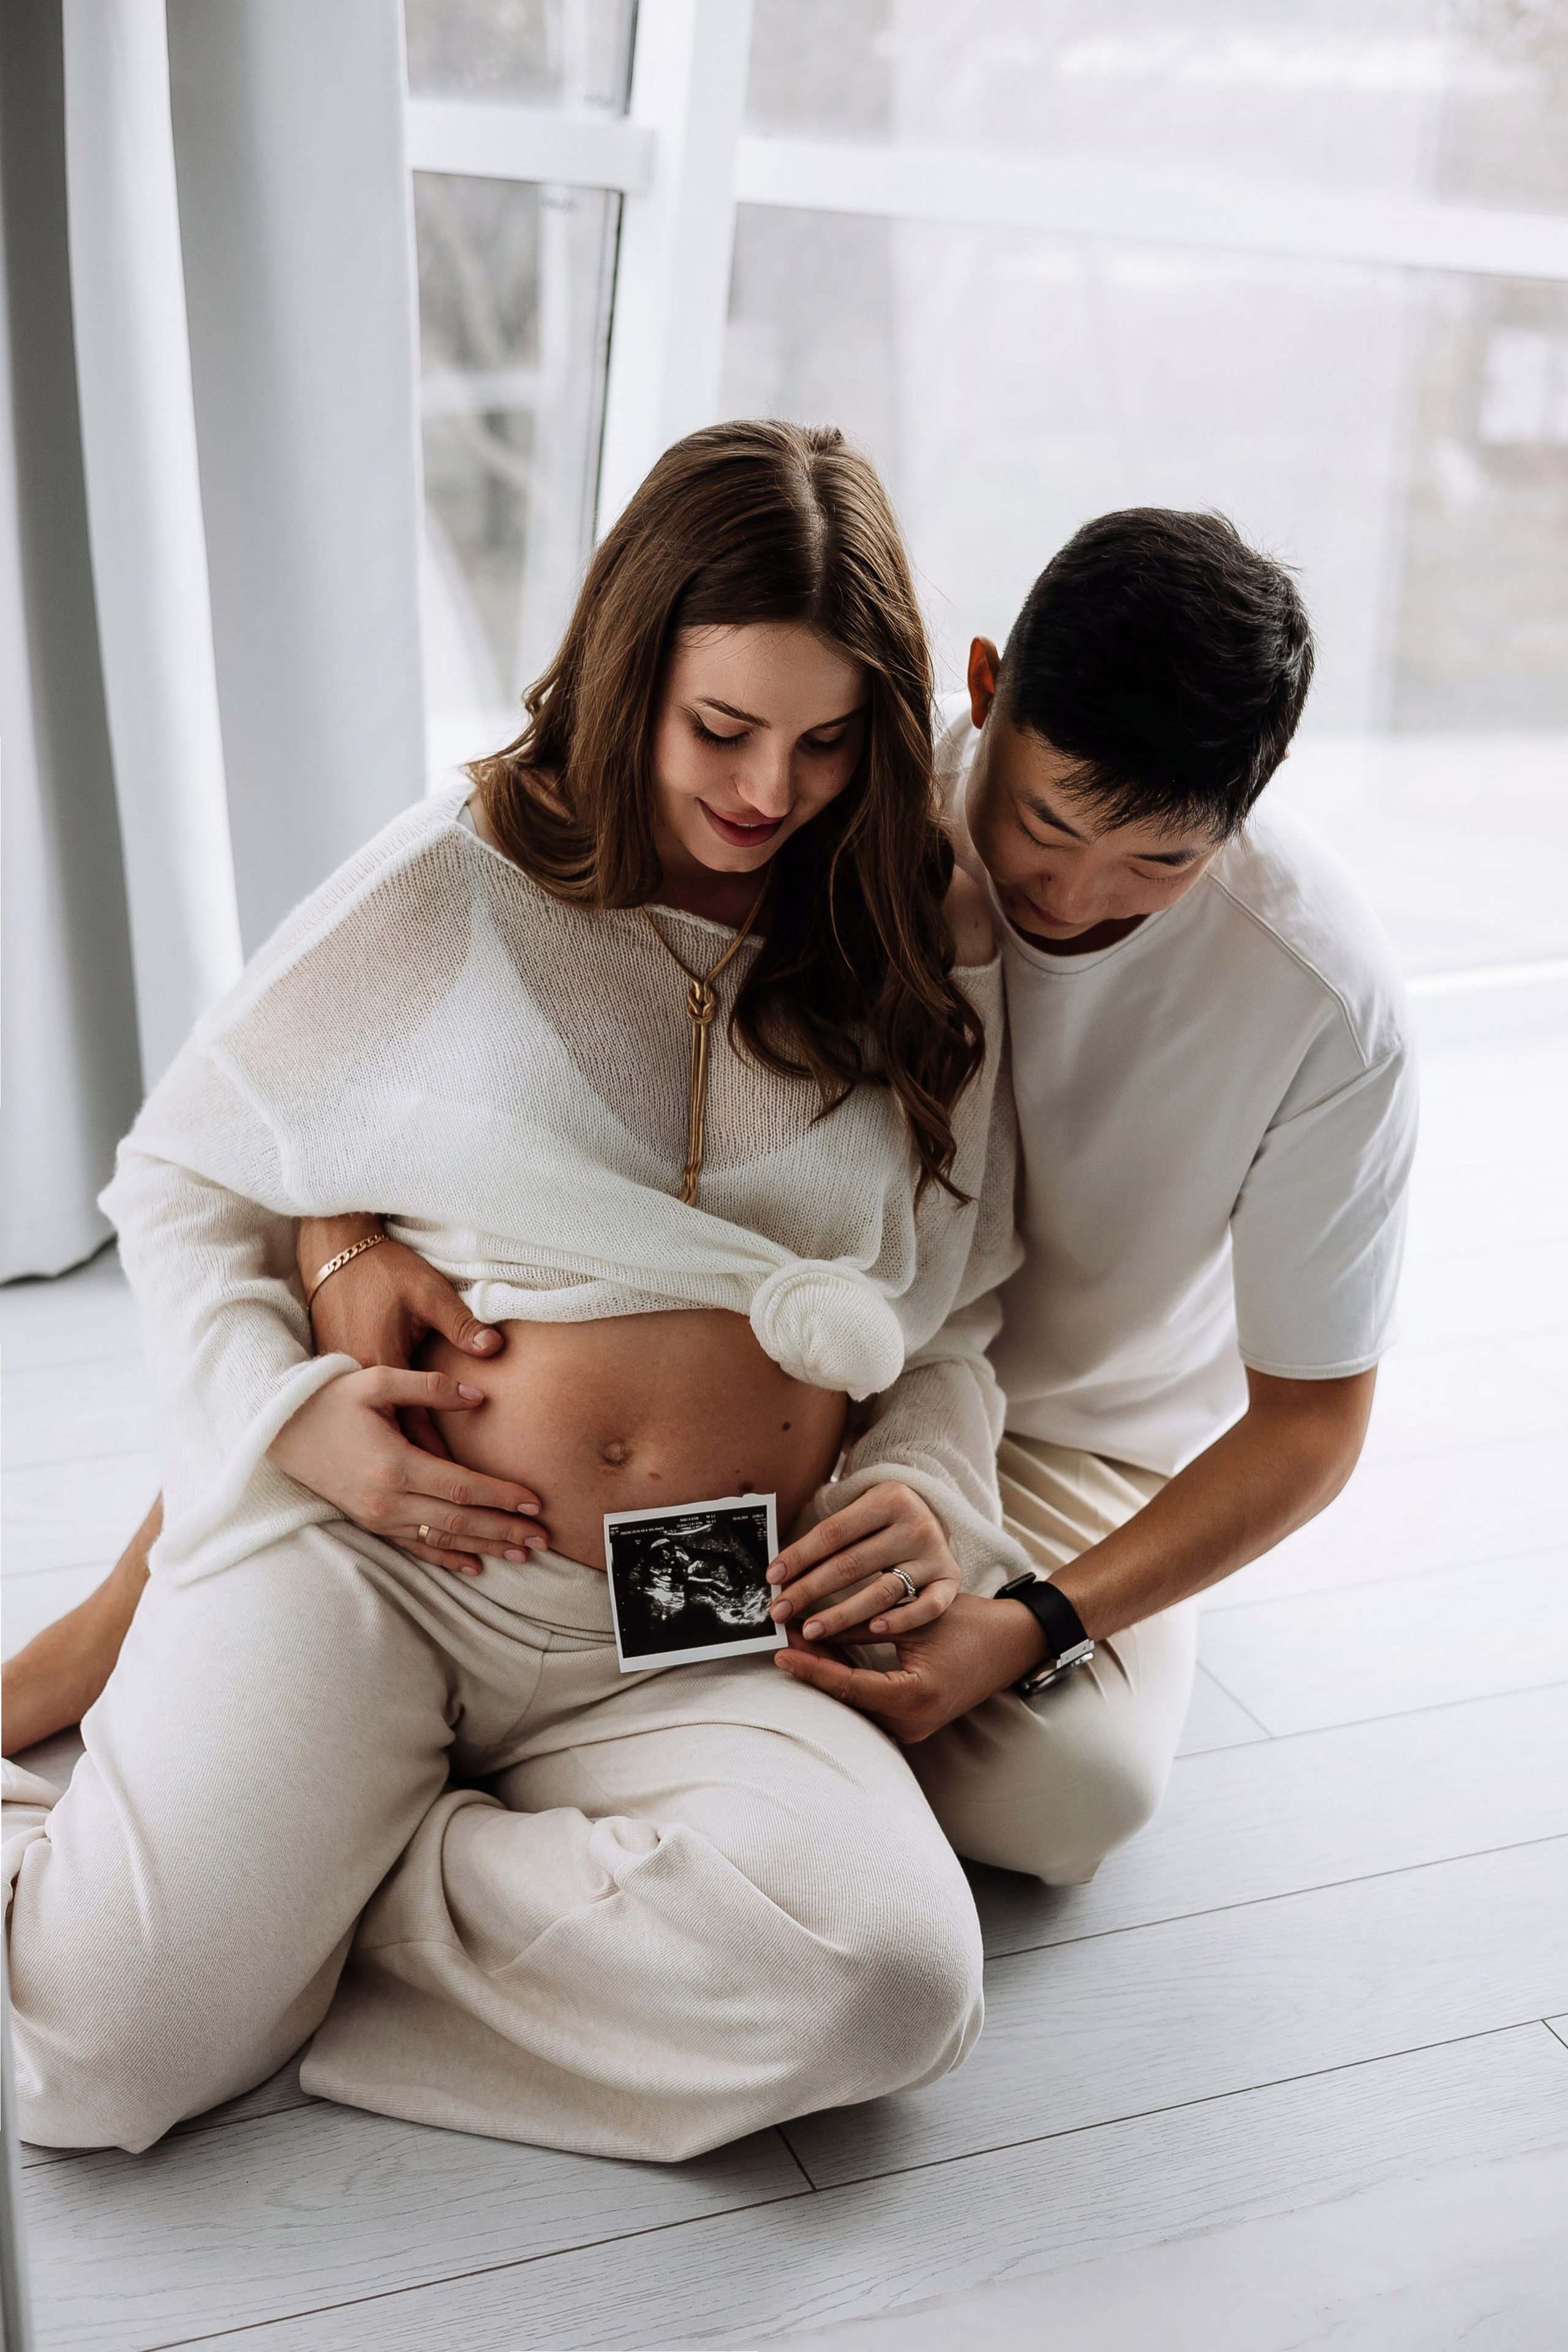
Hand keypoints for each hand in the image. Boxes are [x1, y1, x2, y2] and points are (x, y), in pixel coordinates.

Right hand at [269, 1366, 548, 1574]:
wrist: (282, 1431)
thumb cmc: (332, 1399)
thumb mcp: (377, 1381)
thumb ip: (430, 1386)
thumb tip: (478, 1396)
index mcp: (394, 1463)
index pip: (461, 1486)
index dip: (500, 1496)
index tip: (534, 1501)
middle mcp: (387, 1499)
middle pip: (458, 1520)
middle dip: (504, 1530)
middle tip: (543, 1538)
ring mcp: (379, 1517)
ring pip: (442, 1539)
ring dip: (485, 1547)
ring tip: (523, 1554)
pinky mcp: (372, 1524)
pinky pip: (417, 1548)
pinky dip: (448, 1558)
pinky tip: (475, 1565)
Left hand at [766, 1482, 960, 1641]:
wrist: (936, 1515)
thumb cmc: (884, 1519)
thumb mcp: (862, 1511)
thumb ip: (828, 1538)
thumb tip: (780, 1572)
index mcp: (890, 1499)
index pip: (834, 1532)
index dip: (800, 1556)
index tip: (773, 1578)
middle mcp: (916, 1526)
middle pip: (852, 1563)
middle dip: (810, 1590)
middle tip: (780, 1612)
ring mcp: (935, 1555)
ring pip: (883, 1591)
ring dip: (842, 1614)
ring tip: (811, 1630)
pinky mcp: (950, 1581)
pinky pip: (926, 1607)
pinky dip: (901, 1619)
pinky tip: (874, 1629)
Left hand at [773, 1589, 1045, 1744]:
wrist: (1012, 1645)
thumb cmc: (971, 1625)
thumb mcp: (913, 1617)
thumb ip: (864, 1625)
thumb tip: (813, 1622)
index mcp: (914, 1698)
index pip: (848, 1686)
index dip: (812, 1667)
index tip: (781, 1650)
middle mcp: (912, 1723)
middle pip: (847, 1698)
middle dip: (813, 1667)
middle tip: (783, 1638)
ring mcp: (912, 1727)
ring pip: (855, 1703)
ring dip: (828, 1673)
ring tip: (797, 1643)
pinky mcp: (912, 1721)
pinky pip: (869, 1702)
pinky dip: (847, 1679)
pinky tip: (825, 1655)